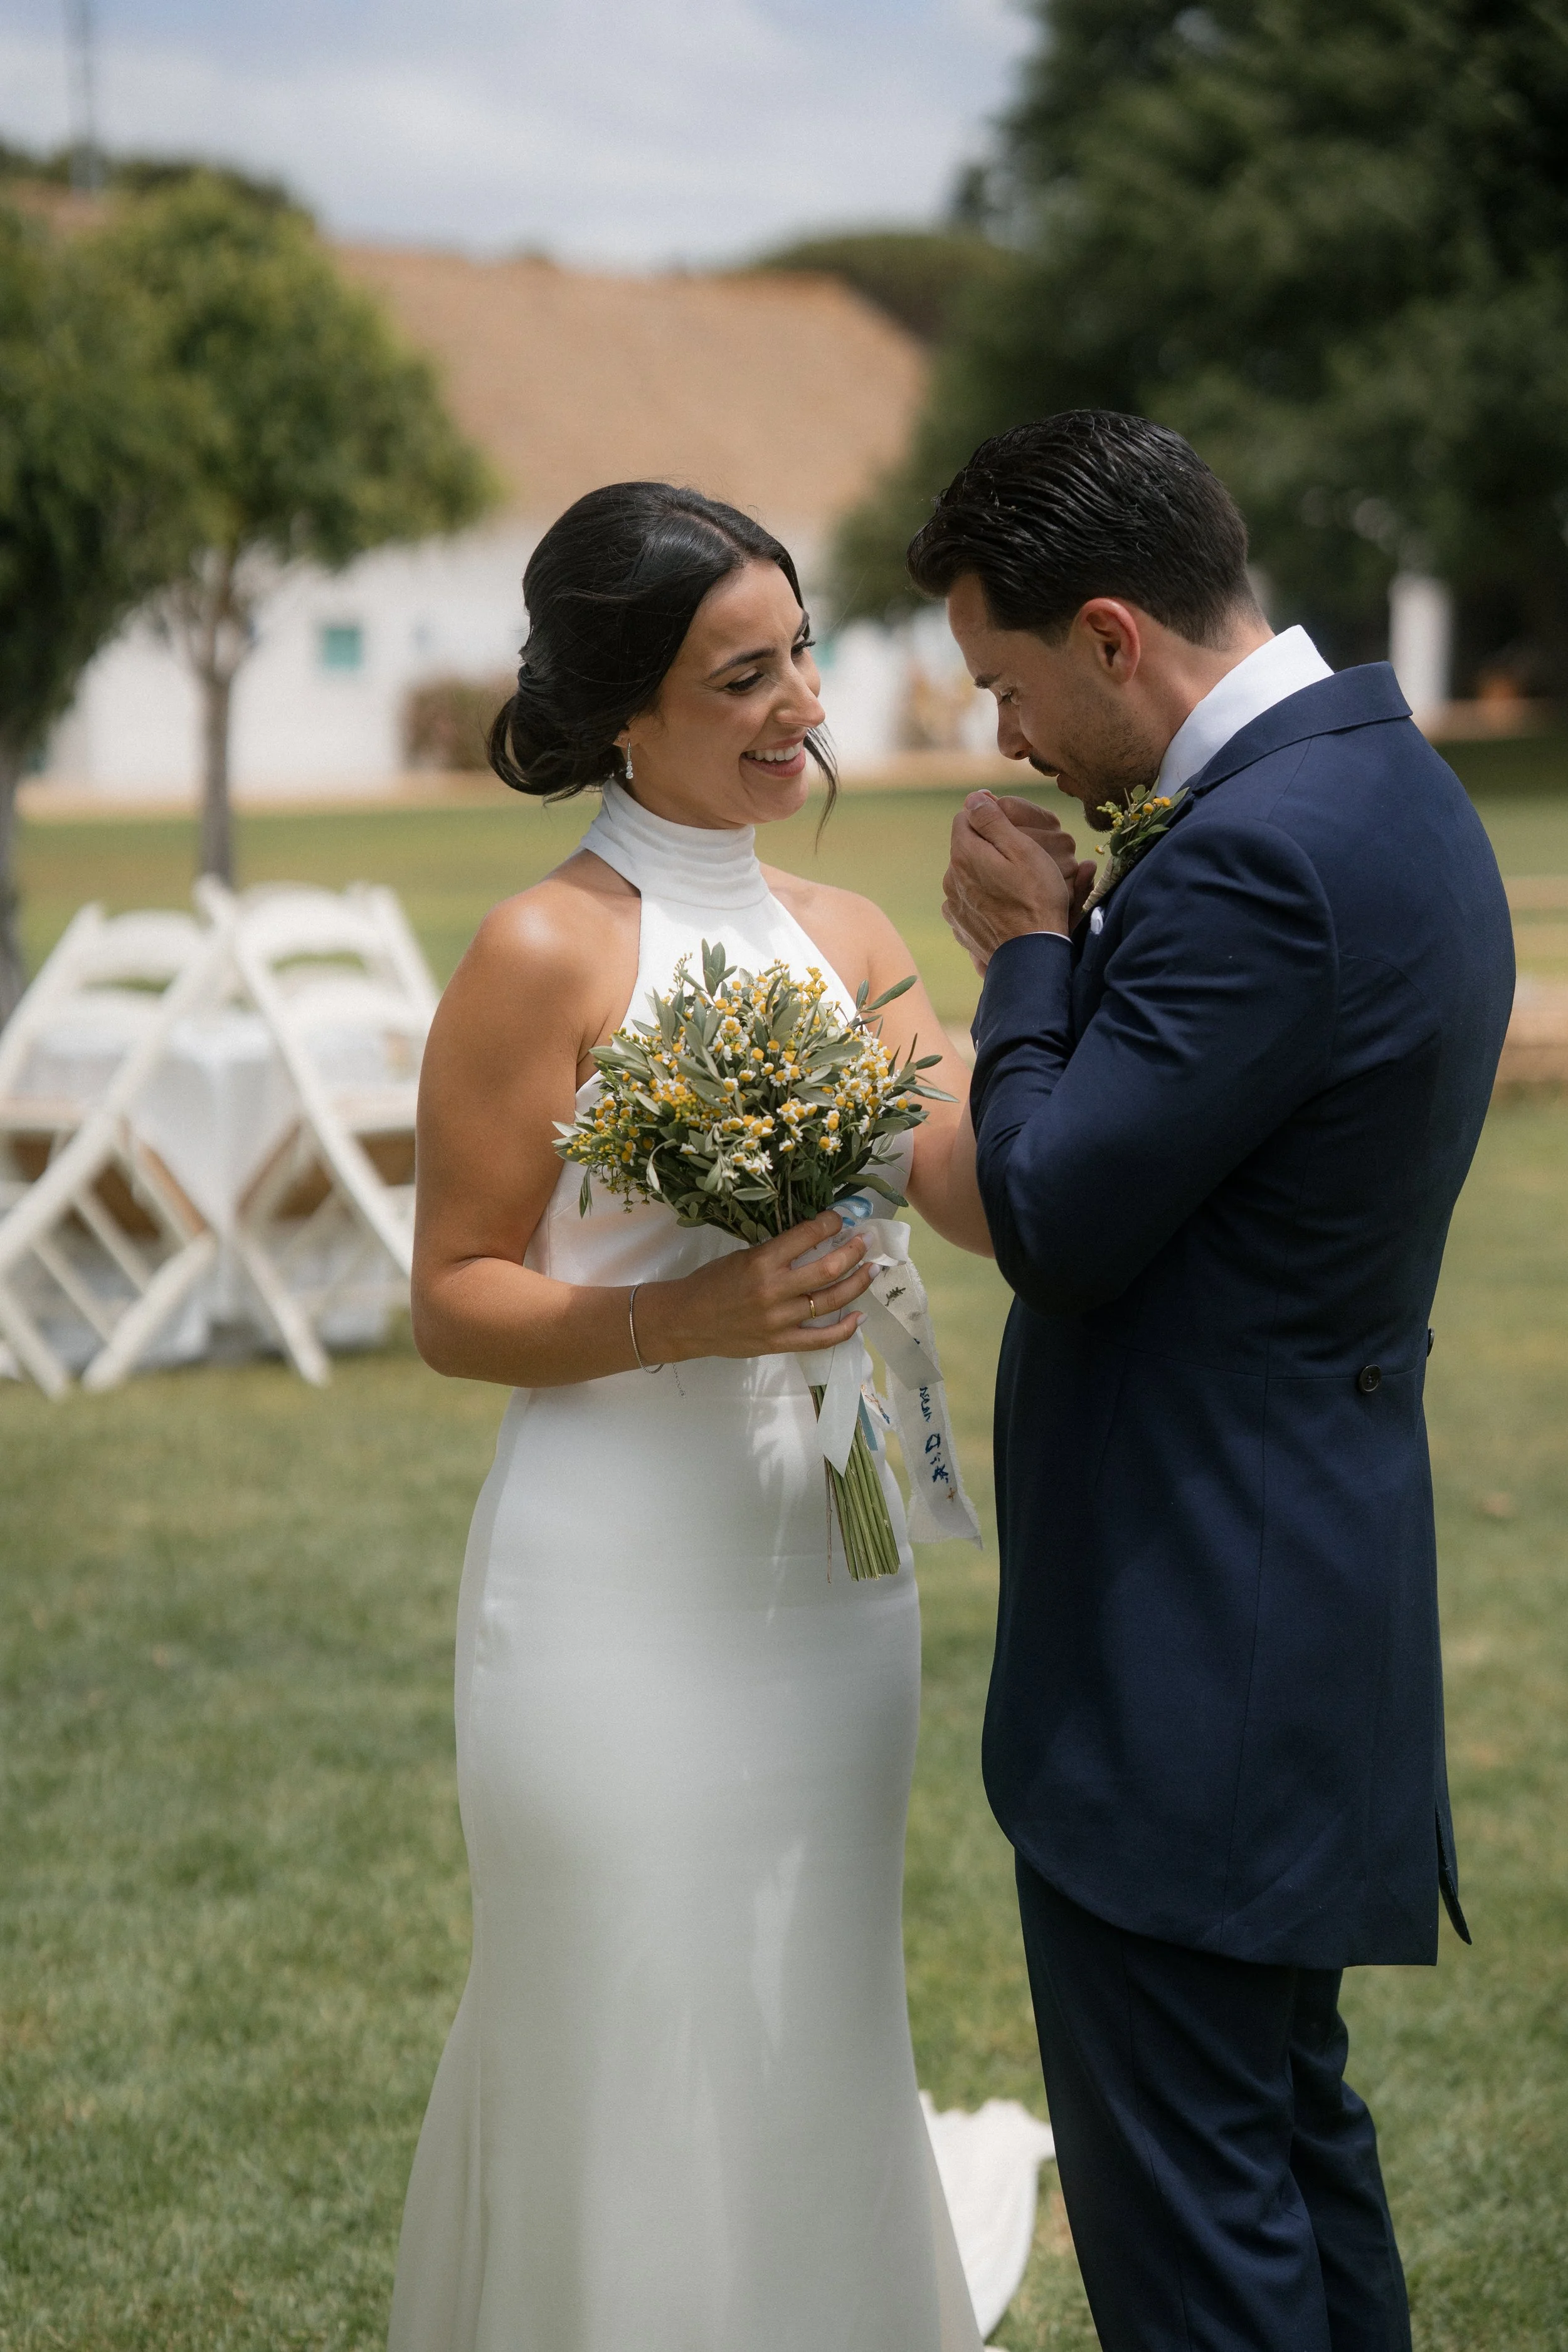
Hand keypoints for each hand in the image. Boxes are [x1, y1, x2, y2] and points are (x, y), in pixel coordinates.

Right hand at [634, 1210, 871, 1363]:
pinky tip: (860, 1316)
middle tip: (867, 1241)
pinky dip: (845, 1329)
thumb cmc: (711, 1283)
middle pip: (828, 1269)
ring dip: (858, 1283)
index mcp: (761, 1261)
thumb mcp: (741, 1257)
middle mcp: (774, 1290)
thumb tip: (814, 1241)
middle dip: (854, 1251)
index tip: (841, 1219)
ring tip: (872, 1270)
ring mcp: (779, 1320)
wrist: (686, 1321)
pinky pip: (820, 1339)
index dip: (831, 1223)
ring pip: (831, 1301)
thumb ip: (776, 1252)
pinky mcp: (779, 1343)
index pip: (807, 1235)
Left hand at [942, 792, 1086, 961]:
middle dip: (988, 847)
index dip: (990, 818)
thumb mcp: (1023, 850)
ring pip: (968, 875)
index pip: (966, 816)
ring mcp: (954, 905)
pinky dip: (983, 900)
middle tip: (1021, 862)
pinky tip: (1005, 908)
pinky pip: (969, 901)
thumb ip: (993, 820)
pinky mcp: (961, 926)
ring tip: (1016, 889)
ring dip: (986, 875)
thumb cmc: (1035, 899)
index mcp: (964, 854)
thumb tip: (973, 798)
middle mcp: (951, 878)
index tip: (1012, 829)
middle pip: (967, 847)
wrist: (1031, 955)